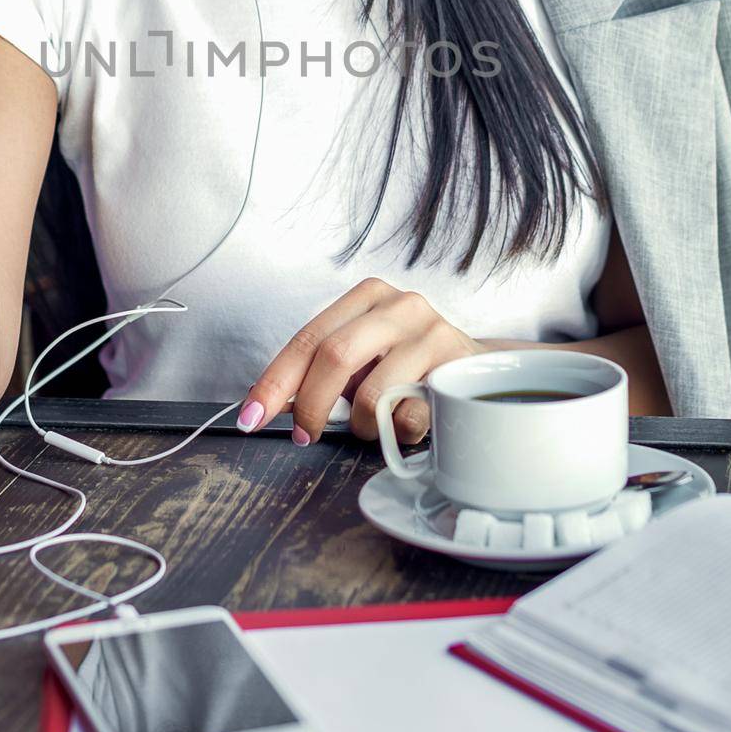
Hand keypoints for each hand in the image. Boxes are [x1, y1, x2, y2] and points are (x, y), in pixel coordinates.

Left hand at [236, 277, 487, 445]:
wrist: (479, 369)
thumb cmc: (409, 366)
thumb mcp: (365, 357)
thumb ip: (322, 370)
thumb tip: (267, 403)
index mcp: (367, 296)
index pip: (308, 339)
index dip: (275, 381)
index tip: (251, 417)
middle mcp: (400, 305)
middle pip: (335, 356)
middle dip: (310, 406)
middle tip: (305, 435)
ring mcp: (432, 332)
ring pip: (372, 393)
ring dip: (360, 425)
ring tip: (370, 426)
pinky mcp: (457, 367)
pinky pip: (409, 415)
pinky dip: (397, 432)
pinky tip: (405, 422)